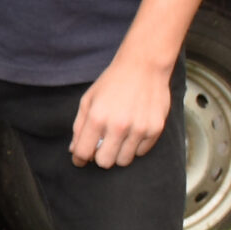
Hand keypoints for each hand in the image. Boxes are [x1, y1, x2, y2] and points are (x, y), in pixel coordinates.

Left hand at [69, 51, 174, 168]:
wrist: (144, 66)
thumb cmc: (113, 82)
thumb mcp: (88, 100)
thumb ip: (79, 127)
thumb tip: (75, 150)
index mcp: (97, 117)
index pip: (84, 152)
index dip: (79, 159)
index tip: (80, 159)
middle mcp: (118, 126)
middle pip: (105, 162)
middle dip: (100, 157)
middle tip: (101, 146)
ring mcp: (139, 128)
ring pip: (124, 161)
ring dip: (118, 153)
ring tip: (118, 137)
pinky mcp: (155, 129)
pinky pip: (141, 152)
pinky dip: (134, 147)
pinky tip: (132, 131)